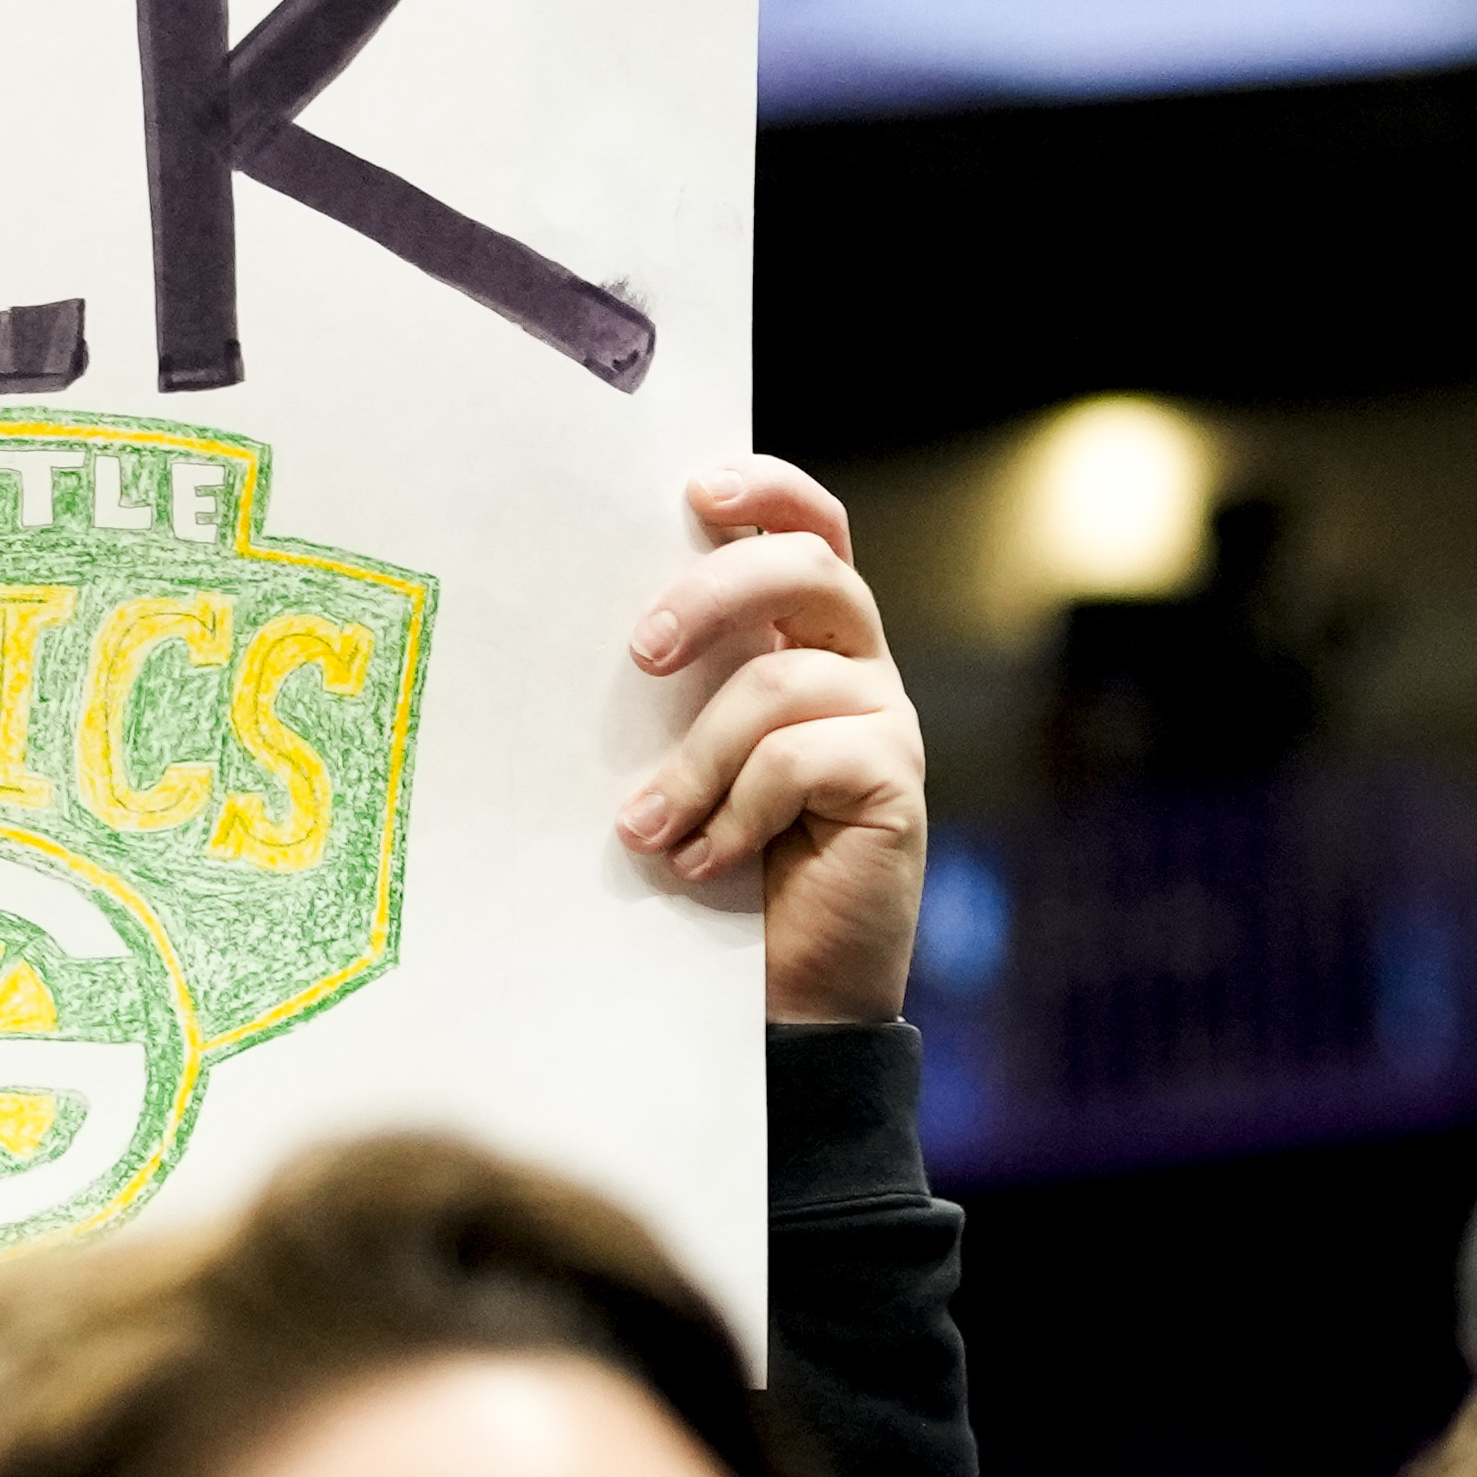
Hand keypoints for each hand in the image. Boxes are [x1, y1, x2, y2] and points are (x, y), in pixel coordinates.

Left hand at [618, 457, 929, 1028]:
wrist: (785, 988)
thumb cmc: (719, 862)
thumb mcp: (683, 757)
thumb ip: (671, 692)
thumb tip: (581, 637)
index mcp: (804, 637)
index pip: (810, 527)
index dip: (768, 490)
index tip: (699, 488)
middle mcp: (855, 662)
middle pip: (806, 569)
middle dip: (714, 593)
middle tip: (642, 652)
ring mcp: (881, 718)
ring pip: (778, 683)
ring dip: (695, 760)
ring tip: (646, 828)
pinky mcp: (895, 779)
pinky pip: (800, 760)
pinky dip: (736, 814)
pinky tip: (707, 862)